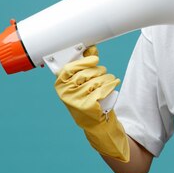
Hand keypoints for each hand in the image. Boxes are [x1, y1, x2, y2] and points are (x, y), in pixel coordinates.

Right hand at [55, 46, 129, 161]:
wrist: (95, 123)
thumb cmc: (88, 99)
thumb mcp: (82, 83)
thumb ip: (84, 65)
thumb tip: (90, 49)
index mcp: (60, 85)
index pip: (69, 67)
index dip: (83, 61)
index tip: (94, 59)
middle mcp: (65, 93)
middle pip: (86, 72)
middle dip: (99, 70)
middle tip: (103, 74)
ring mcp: (76, 100)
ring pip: (97, 79)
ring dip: (107, 78)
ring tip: (108, 81)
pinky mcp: (88, 105)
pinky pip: (103, 88)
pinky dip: (111, 84)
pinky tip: (113, 84)